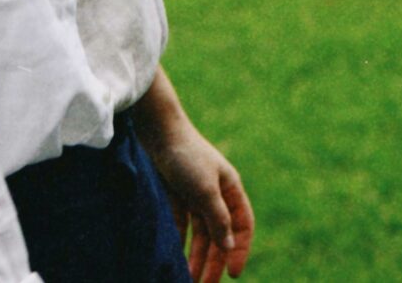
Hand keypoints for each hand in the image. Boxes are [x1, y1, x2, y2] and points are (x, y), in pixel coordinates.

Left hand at [130, 69, 253, 281]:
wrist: (158, 133)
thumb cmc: (186, 157)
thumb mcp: (205, 191)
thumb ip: (218, 220)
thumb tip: (228, 247)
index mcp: (231, 190)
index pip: (242, 226)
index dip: (240, 250)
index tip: (234, 275)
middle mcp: (217, 194)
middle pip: (220, 234)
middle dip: (214, 261)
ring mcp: (197, 195)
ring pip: (201, 233)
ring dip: (196, 256)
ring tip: (189, 279)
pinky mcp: (177, 195)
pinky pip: (183, 226)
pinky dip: (180, 242)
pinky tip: (174, 258)